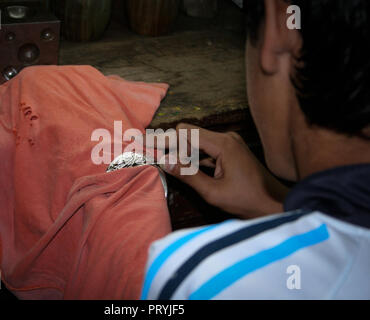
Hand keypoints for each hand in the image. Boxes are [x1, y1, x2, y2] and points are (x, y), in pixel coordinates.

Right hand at [156, 123, 288, 218]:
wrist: (275, 204)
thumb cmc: (247, 201)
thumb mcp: (214, 192)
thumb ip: (188, 175)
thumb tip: (164, 161)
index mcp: (223, 144)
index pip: (185, 133)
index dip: (163, 139)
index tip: (146, 145)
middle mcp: (225, 138)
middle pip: (188, 133)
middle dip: (169, 143)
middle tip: (151, 154)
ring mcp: (229, 143)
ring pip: (195, 140)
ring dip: (179, 150)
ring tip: (160, 159)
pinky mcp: (229, 151)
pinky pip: (204, 148)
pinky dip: (191, 156)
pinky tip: (180, 165)